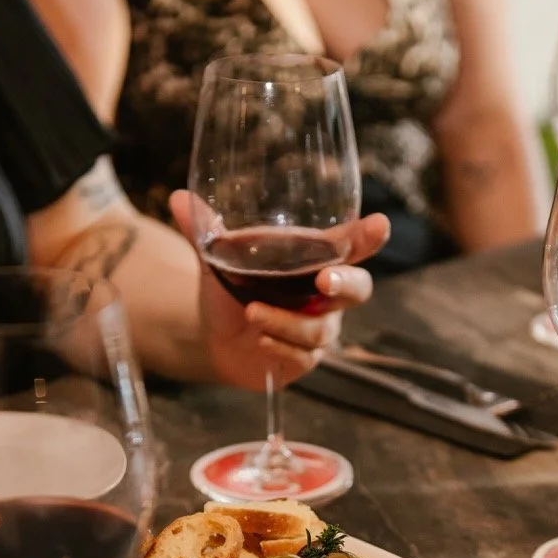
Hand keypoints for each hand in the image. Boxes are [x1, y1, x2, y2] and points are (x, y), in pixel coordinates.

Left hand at [169, 191, 389, 391]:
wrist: (213, 335)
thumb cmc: (230, 288)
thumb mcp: (217, 258)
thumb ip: (204, 230)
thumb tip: (179, 198)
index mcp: (314, 258)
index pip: (351, 246)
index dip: (368, 238)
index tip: (379, 225)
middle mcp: (325, 295)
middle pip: (357, 289)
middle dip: (344, 283)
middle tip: (322, 281)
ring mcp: (319, 329)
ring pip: (322, 329)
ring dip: (288, 321)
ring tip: (253, 313)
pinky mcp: (303, 359)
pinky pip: (303, 355)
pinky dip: (280, 345)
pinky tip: (260, 340)